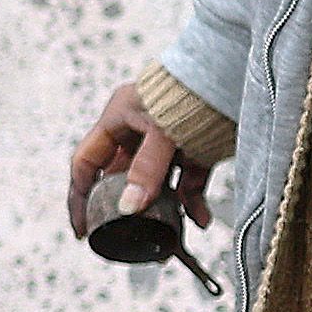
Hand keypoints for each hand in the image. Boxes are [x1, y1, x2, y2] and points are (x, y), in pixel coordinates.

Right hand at [70, 76, 208, 233]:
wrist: (232, 77)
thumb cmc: (190, 92)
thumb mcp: (163, 132)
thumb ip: (146, 170)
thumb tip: (128, 208)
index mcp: (117, 119)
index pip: (86, 162)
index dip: (80, 196)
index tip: (84, 228)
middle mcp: (138, 131)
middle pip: (122, 177)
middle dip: (124, 208)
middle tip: (125, 235)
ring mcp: (166, 142)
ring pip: (156, 184)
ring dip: (162, 209)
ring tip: (168, 234)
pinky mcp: (194, 150)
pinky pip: (187, 182)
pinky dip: (192, 201)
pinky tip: (200, 218)